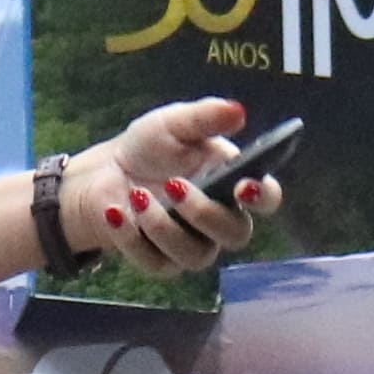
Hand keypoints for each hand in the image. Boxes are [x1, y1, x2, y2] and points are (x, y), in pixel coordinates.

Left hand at [70, 97, 275, 275]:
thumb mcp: (174, 124)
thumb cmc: (152, 148)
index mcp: (233, 184)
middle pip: (235, 234)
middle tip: (173, 185)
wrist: (107, 172)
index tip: (244, 187)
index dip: (263, 197)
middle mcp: (220, 220)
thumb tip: (237, 111)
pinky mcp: (161, 263)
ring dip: (164, 227)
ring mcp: (193, 246)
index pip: (266, 198)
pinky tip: (115, 212)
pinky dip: (131, 238)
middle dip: (204, 213)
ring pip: (195, 255)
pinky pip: (156, 263)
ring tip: (137, 195)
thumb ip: (205, 117)